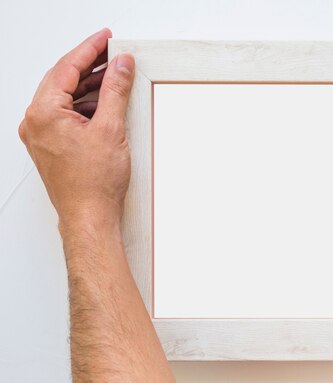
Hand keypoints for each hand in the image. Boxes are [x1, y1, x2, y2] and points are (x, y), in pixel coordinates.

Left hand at [18, 28, 134, 230]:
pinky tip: (105, 105)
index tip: (105, 39)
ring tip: (115, 79)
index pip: (66, 68)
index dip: (89, 49)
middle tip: (113, 55)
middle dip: (90, 66)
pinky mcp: (50, 145)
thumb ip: (115, 90)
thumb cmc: (94, 183)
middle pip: (63, 80)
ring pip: (65, 98)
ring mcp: (40, 134)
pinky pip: (65, 115)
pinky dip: (85, 106)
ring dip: (90, 88)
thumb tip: (120, 65)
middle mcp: (35, 122)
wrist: (89, 216)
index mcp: (43, 113)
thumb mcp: (111, 128)